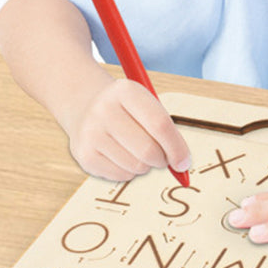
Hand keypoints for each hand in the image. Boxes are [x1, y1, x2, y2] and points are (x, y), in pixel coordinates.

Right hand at [65, 77, 191, 181]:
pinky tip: (122, 156)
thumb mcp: (147, 105)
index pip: (160, 124)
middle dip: (162, 160)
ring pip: (135, 166)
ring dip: (145, 166)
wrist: (86, 106)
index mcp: (126, 91)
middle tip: (162, 158)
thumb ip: (166, 130)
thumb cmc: (128, 109)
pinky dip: (129, 172)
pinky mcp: (83, 154)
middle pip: (147, 150)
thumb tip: (182, 165)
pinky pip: (120, 176)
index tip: (184, 162)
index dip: (177, 148)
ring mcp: (91, 132)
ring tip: (138, 152)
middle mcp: (104, 109)